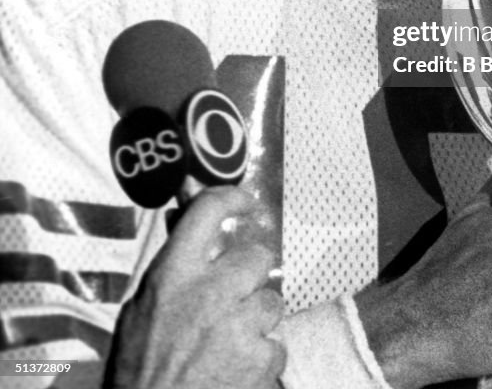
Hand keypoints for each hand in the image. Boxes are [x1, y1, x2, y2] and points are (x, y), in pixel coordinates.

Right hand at [104, 186, 284, 388]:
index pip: (207, 212)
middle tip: (233, 300)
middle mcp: (210, 293)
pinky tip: (236, 373)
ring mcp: (238, 327)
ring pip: (273, 302)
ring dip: (258, 321)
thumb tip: (183, 213)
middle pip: (257, 256)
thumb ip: (171, 265)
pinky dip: (261, 361)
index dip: (230, 198)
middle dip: (249, 277)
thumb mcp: (140, 310)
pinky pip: (276, 346)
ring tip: (230, 344)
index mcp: (173, 276)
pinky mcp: (260, 361)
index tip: (244, 202)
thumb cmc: (138, 370)